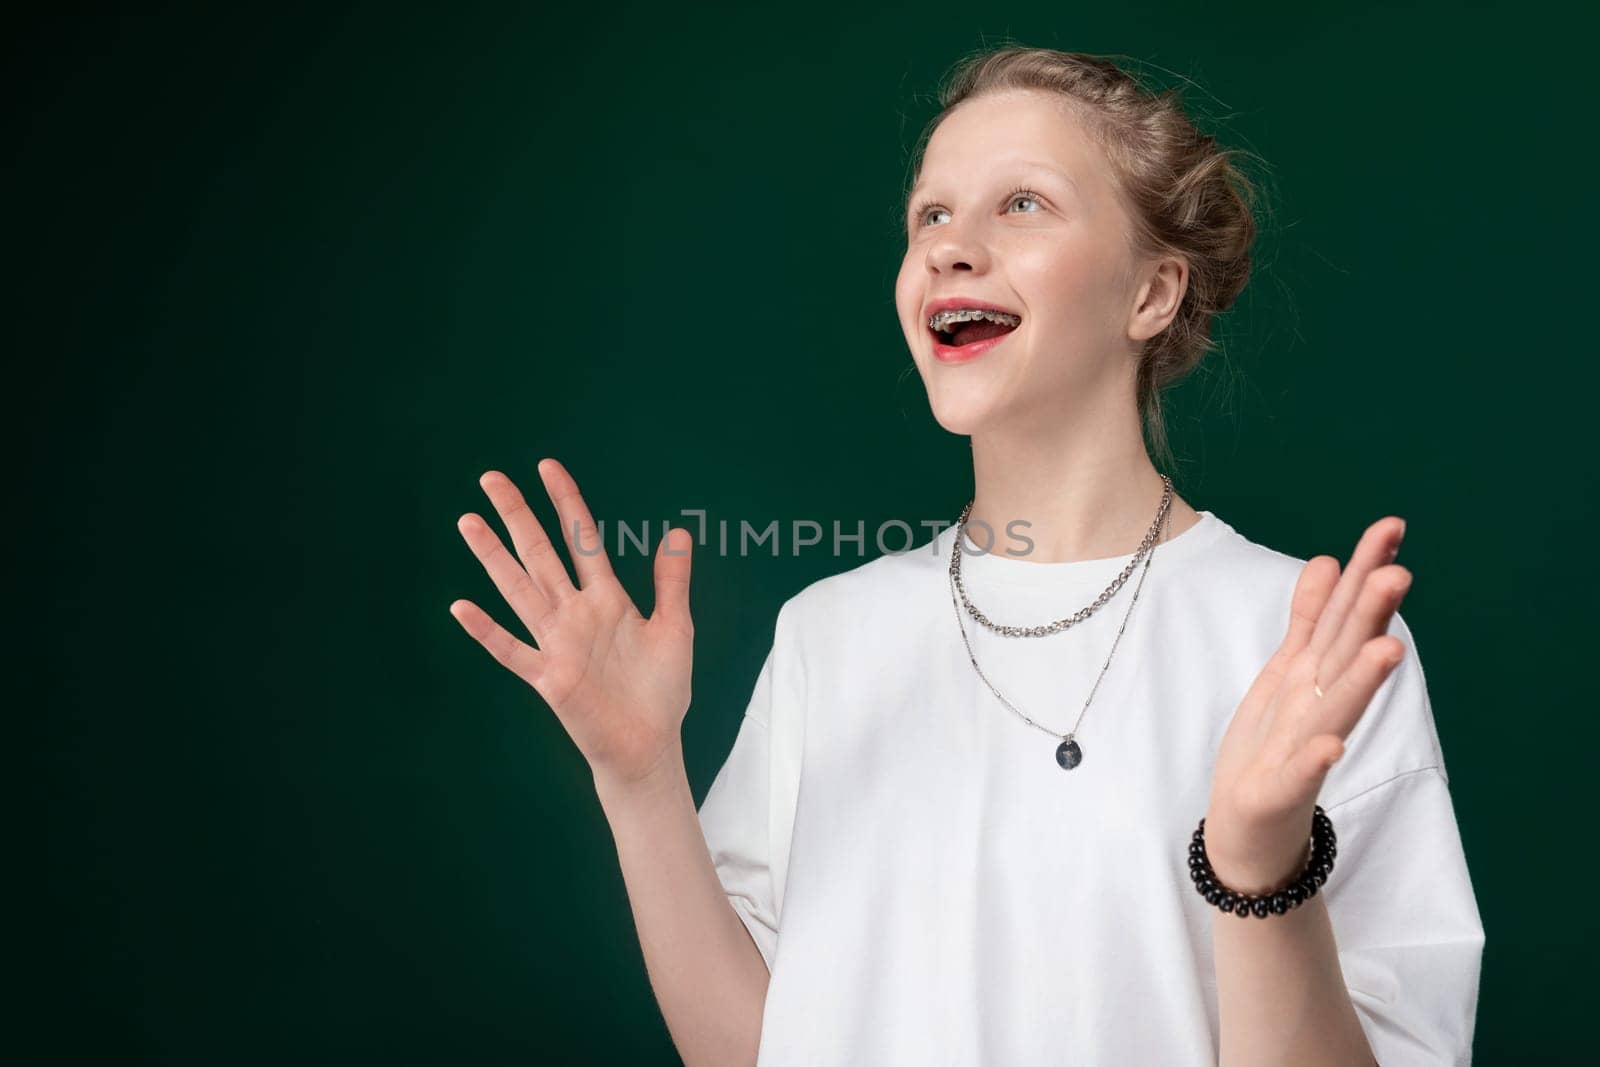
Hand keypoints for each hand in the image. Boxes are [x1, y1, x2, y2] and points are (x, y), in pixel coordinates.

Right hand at [449, 459, 694, 792]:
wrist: (649, 744)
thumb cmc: (660, 690)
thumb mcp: (675, 627)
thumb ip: (672, 581)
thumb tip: (679, 532)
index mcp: (607, 599)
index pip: (581, 539)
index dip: (566, 502)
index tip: (547, 466)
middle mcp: (575, 614)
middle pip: (540, 553)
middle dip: (517, 515)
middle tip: (491, 478)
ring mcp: (558, 644)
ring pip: (520, 590)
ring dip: (494, 558)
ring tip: (469, 522)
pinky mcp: (549, 678)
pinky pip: (513, 650)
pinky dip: (487, 631)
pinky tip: (462, 608)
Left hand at [1203, 516, 1411, 893]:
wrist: (1249, 827)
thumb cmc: (1272, 746)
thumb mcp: (1287, 671)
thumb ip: (1310, 619)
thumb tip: (1330, 560)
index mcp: (1318, 674)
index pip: (1347, 614)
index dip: (1365, 571)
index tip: (1390, 526)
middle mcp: (1321, 706)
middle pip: (1348, 653)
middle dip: (1373, 614)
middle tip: (1398, 572)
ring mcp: (1306, 750)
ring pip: (1338, 708)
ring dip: (1363, 680)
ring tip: (1388, 649)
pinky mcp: (1282, 790)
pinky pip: (1300, 774)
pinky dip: (1316, 759)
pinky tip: (1331, 745)